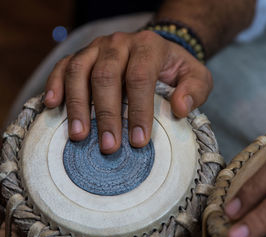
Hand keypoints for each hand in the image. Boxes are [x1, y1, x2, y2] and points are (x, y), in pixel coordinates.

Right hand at [44, 31, 211, 153]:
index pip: (140, 77)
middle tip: (109, 146)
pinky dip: (55, 84)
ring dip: (78, 105)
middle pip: (106, 76)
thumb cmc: (175, 69)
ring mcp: (97, 48)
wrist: (156, 49)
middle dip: (107, 114)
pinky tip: (52, 105)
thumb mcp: (196, 77)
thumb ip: (194, 90)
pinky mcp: (82, 55)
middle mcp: (119, 44)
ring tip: (78, 135)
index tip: (138, 140)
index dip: (138, 110)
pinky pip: (63, 66)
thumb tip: (181, 108)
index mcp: (149, 47)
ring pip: (79, 71)